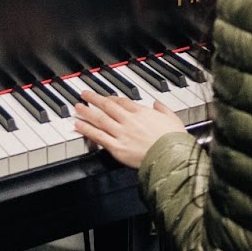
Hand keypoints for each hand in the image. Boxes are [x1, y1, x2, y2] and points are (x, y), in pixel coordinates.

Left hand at [72, 90, 187, 168]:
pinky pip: (98, 137)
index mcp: (142, 113)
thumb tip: (157, 103)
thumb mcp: (173, 118)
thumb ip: (163, 109)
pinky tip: (78, 126)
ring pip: (100, 120)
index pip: (123, 102)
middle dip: (94, 99)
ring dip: (87, 112)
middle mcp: (129, 120)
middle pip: (107, 106)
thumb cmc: (174, 140)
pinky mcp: (117, 147)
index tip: (106, 97)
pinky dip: (87, 130)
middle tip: (84, 94)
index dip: (112, 99)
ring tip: (77, 108)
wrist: (170, 156)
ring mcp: (121, 133)